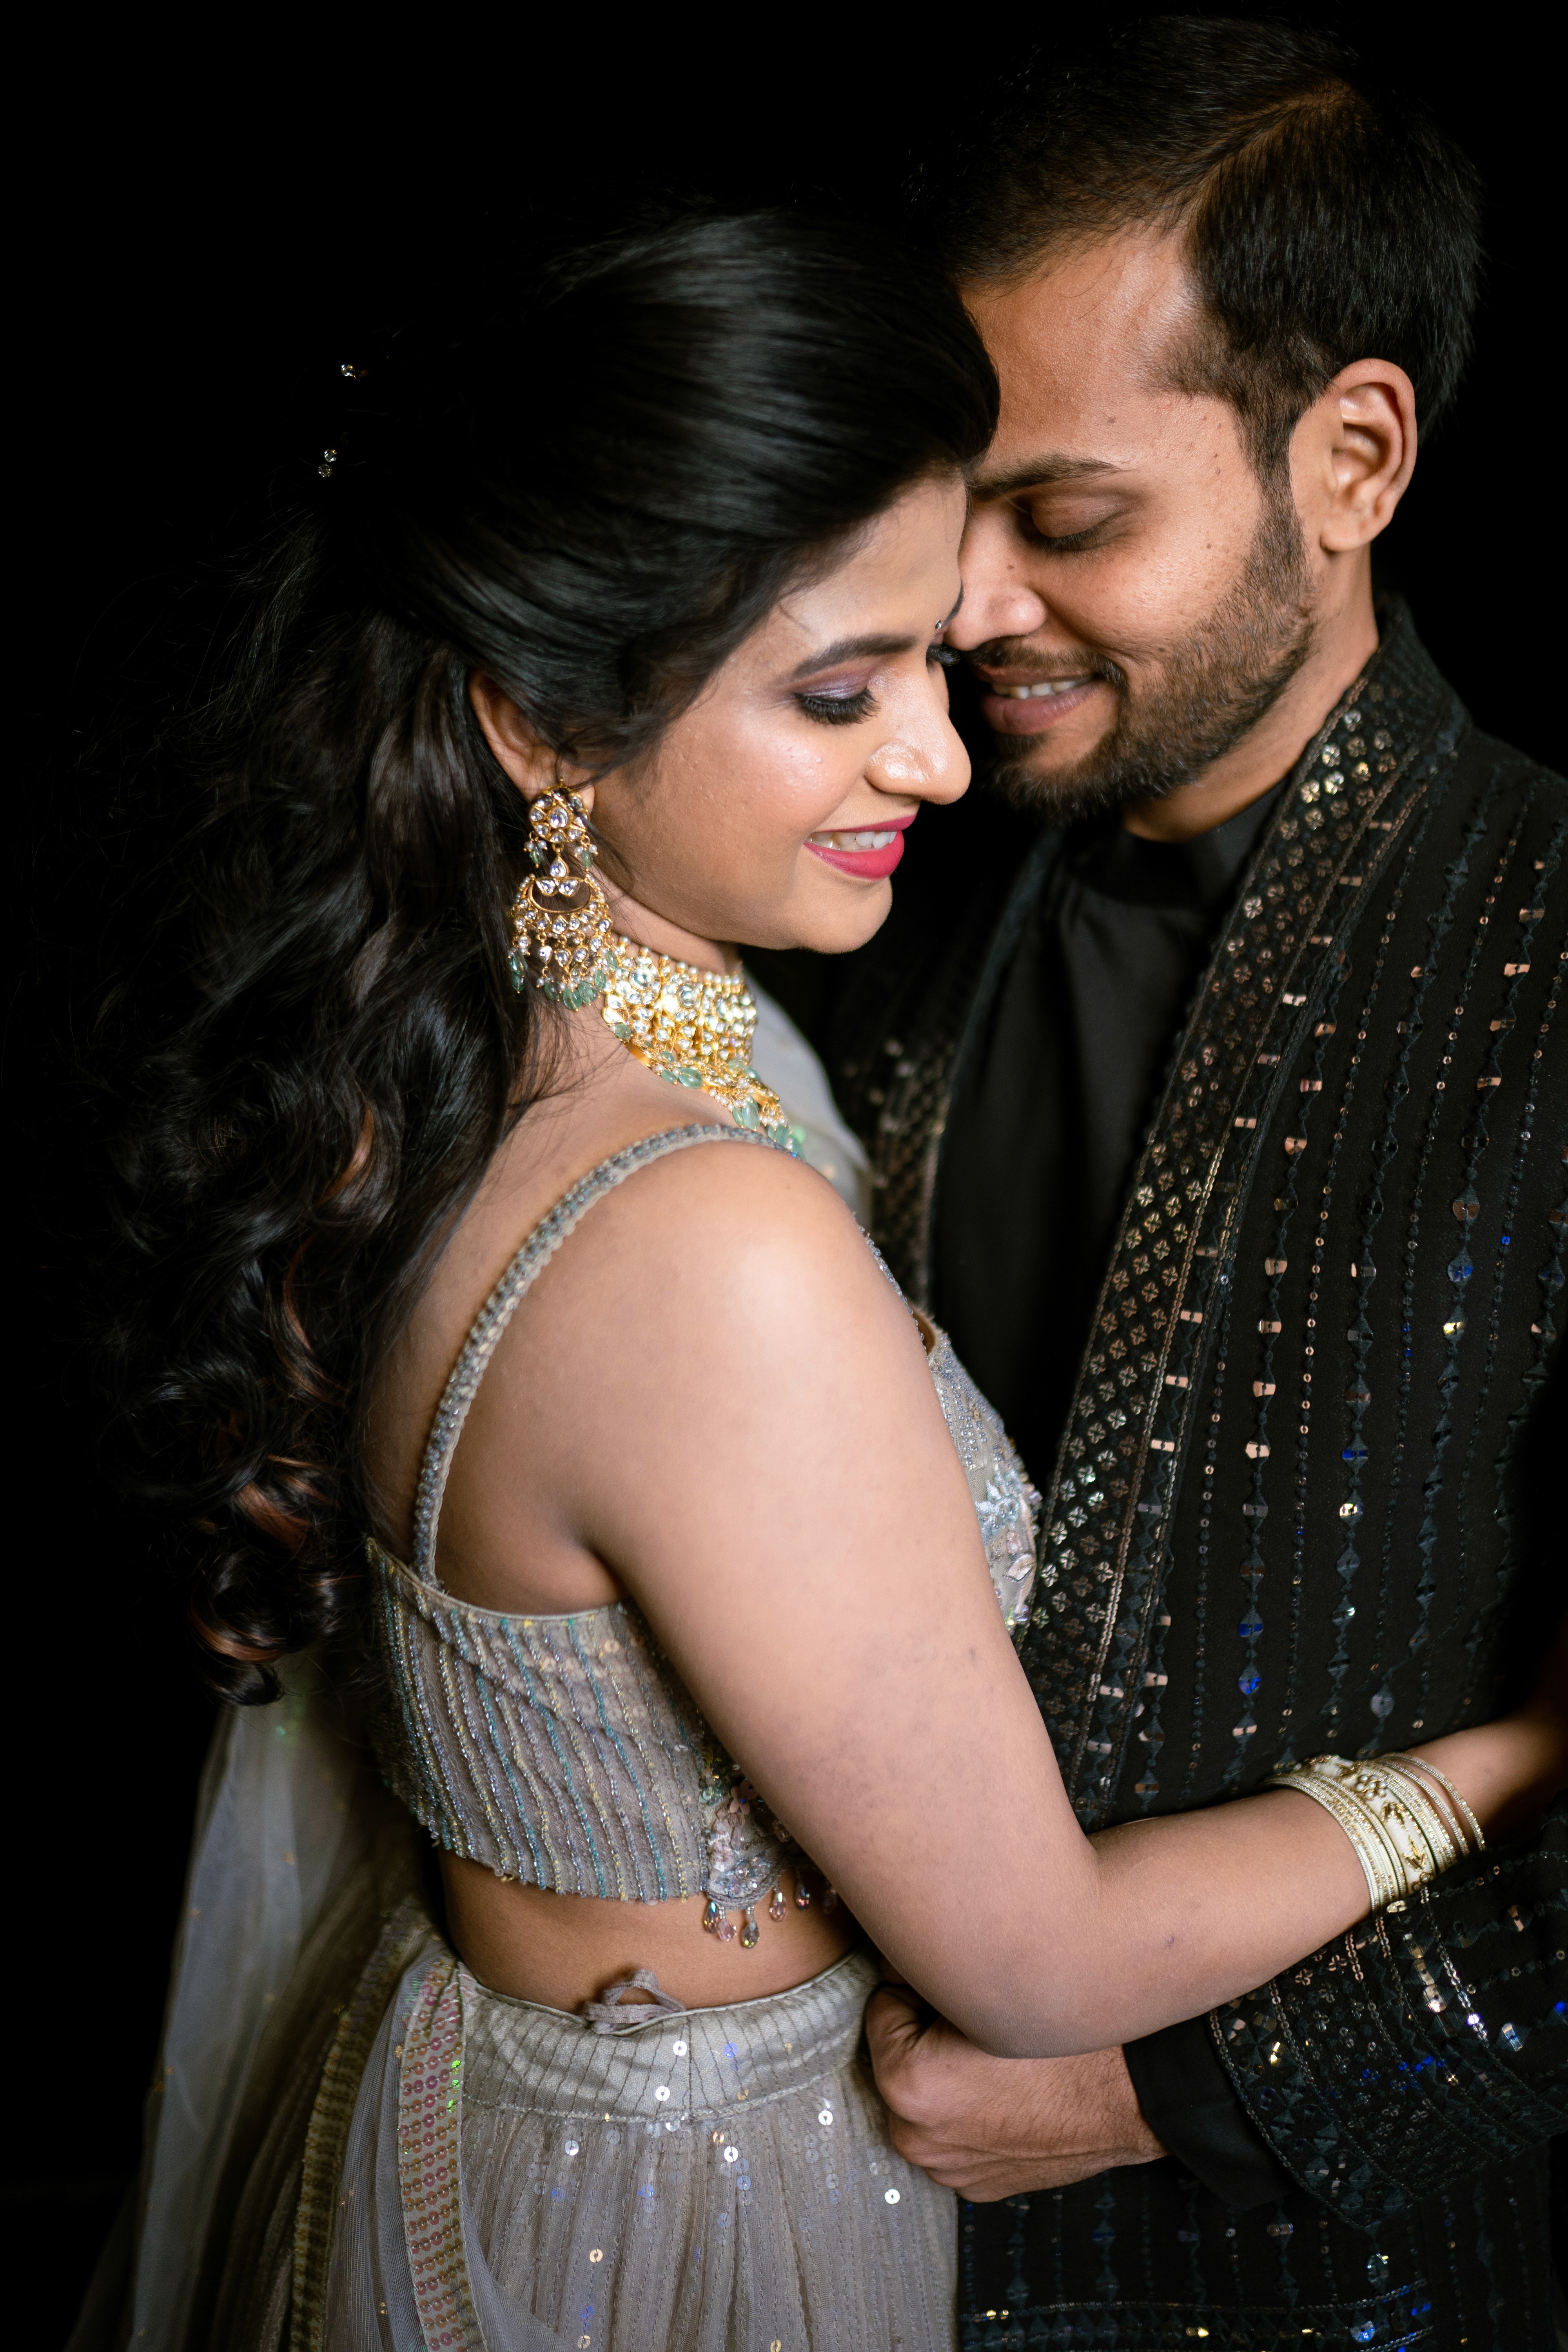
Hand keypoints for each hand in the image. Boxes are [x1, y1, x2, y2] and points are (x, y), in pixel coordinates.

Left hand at [866, 1982, 1165, 2201]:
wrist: (1130, 2095)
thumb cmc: (1065, 2040)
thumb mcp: (986, 1986)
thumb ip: (924, 1971)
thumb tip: (893, 1959)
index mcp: (907, 2085)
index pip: (882, 2005)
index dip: (918, 1987)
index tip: (954, 1988)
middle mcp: (917, 2139)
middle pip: (899, 2055)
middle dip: (923, 2035)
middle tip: (975, 2022)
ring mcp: (948, 2169)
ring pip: (925, 2097)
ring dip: (943, 2074)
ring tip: (994, 2058)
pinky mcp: (977, 2186)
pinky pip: (954, 2132)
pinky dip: (969, 2112)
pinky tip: (1005, 2092)